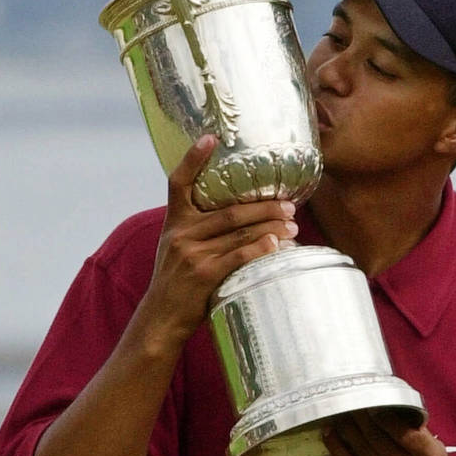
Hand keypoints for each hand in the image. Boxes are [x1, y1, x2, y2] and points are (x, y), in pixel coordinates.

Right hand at [141, 136, 298, 342]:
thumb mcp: (178, 249)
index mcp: (175, 222)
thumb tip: (240, 215)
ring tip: (294, 224)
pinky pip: (239, 256)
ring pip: (239, 231)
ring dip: (271, 226)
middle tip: (290, 203)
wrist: (161, 318)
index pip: (178, 182)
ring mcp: (192, 254)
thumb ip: (200, 230)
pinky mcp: (204, 274)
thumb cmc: (178, 283)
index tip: (210, 137)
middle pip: (230, 209)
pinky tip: (277, 243)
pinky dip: (260, 248)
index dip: (193, 158)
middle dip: (264, 205)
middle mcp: (181, 234)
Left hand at [323, 409, 455, 455]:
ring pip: (362, 451)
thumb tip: (384, 404)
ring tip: (337, 412)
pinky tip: (329, 434)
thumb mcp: (436, 448)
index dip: (383, 415)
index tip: (371, 400)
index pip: (403, 432)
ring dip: (346, 429)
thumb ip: (414, 429)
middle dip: (360, 417)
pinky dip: (338, 449)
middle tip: (348, 400)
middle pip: (378, 439)